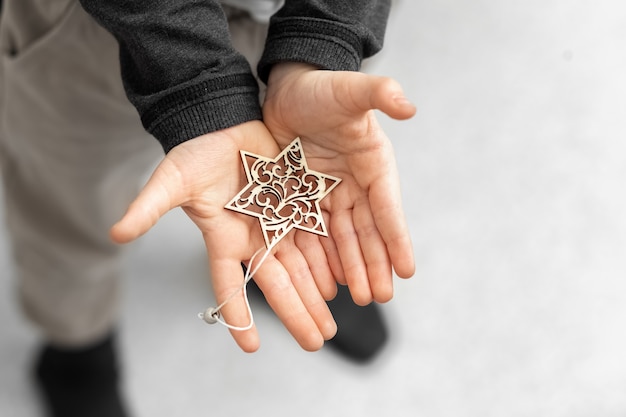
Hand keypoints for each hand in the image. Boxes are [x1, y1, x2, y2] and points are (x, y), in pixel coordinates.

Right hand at [109, 121, 335, 351]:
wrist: (224, 122)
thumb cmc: (194, 152)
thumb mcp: (172, 180)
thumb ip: (149, 208)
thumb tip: (116, 233)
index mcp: (224, 239)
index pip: (230, 286)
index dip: (238, 316)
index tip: (251, 347)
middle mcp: (254, 237)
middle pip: (278, 283)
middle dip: (296, 314)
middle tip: (316, 343)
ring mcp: (278, 222)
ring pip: (302, 266)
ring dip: (316, 297)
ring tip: (331, 327)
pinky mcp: (298, 203)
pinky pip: (317, 236)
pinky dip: (329, 260)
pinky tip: (343, 283)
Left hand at [263, 63, 416, 305]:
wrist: (288, 90)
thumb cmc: (321, 88)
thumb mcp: (349, 89)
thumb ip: (378, 92)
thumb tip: (407, 106)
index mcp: (373, 164)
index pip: (387, 207)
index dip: (396, 239)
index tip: (407, 270)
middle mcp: (355, 185)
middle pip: (366, 232)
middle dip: (374, 265)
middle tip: (379, 296)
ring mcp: (329, 195)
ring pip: (341, 240)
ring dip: (350, 268)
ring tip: (357, 297)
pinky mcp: (304, 199)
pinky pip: (313, 234)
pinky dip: (321, 258)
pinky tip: (326, 281)